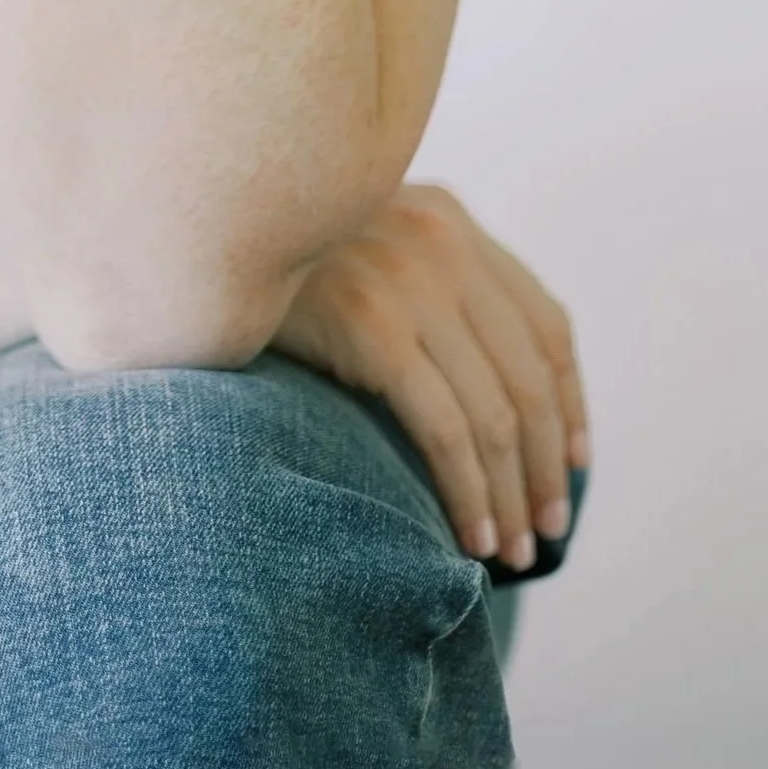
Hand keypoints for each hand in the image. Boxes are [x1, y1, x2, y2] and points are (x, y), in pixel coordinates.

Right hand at [271, 184, 589, 571]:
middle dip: (548, 466)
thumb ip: (427, 286)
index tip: (575, 465)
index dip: (572, 403)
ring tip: (512, 551)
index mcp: (448, 217)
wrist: (192, 241)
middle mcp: (440, 239)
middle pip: (530, 376)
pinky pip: (446, 430)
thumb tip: (498, 398)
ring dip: (512, 496)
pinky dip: (470, 493)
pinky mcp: (370, 326)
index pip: (546, 322)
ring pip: (496, 413)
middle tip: (546, 530)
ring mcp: (407, 279)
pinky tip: (471, 539)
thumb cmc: (273, 268)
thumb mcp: (365, 248)